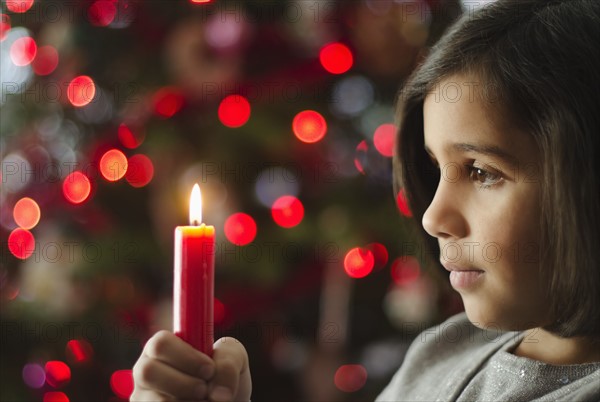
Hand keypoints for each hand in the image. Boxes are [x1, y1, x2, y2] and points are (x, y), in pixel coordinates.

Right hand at [131, 331, 251, 401]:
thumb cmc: (222, 377)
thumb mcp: (233, 358)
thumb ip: (229, 360)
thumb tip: (218, 392)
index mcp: (163, 348)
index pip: (160, 343)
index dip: (186, 356)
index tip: (210, 369)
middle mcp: (146, 371)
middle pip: (147, 371)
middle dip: (184, 383)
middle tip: (206, 390)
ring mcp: (143, 398)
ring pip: (158, 401)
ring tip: (205, 401)